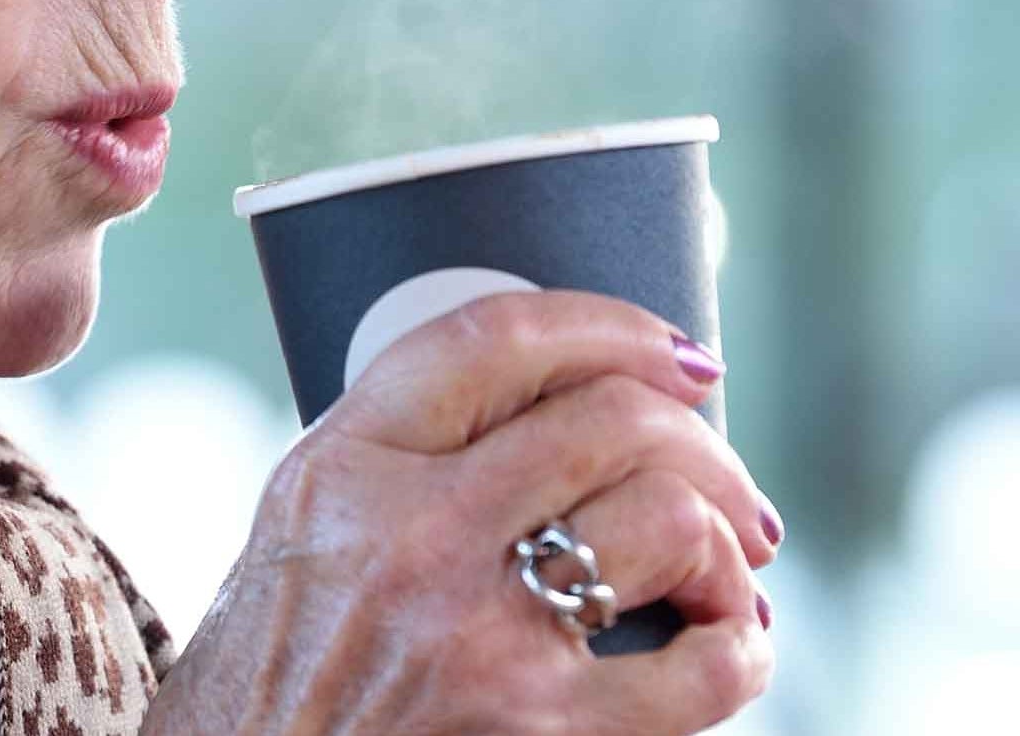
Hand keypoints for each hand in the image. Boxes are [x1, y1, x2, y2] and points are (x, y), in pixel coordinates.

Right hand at [142, 291, 777, 734]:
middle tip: (727, 484)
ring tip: (716, 570)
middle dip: (703, 443)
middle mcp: (413, 535)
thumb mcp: (305, 522)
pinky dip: (740, 647)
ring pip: (668, 518)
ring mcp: (480, 635)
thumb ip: (406, 452)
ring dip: (725, 541)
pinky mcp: (541, 730)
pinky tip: (725, 641)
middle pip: (613, 419)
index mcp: (348, 466)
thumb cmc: (279, 665)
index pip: (497, 341)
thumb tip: (567, 408)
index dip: (612, 325)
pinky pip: (700, 668)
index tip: (675, 353)